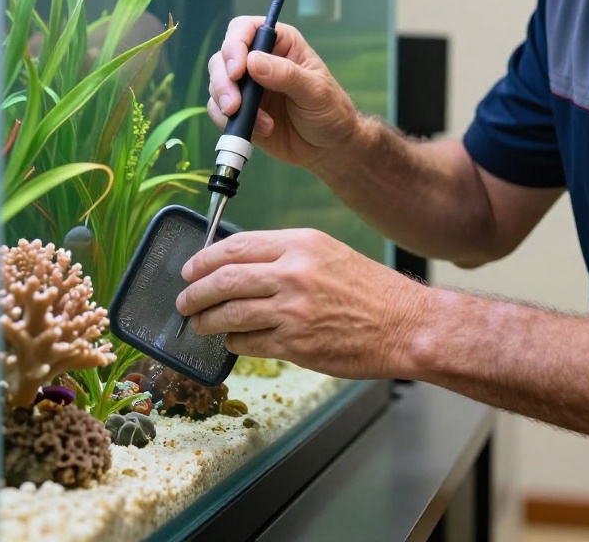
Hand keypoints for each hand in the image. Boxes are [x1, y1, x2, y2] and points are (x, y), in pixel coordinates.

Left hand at [176, 228, 427, 379]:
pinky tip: (232, 342)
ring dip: (206, 321)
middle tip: (184, 300)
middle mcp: (294, 273)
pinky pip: (248, 343)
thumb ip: (287, 255)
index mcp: (301, 244)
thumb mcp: (328, 252)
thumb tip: (242, 265)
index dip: (204, 259)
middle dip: (194, 292)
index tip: (190, 269)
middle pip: (224, 279)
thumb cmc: (370, 290)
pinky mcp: (295, 345)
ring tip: (198, 324)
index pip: (236, 246)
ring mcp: (293, 310)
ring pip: (229, 313)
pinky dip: (233, 343)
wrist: (404, 324)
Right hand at [207, 16, 360, 169]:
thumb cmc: (331, 111)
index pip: (245, 29)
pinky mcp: (241, 111)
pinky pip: (219, 110)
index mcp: (281, 43)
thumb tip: (252, 61)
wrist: (330, 148)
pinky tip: (260, 130)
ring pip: (217, 83)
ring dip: (225, 103)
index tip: (237, 71)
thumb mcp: (315, 91)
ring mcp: (248, 86)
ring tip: (255, 122)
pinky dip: (230, 122)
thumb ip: (286, 75)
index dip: (234, 45)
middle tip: (234, 105)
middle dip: (223, 80)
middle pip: (223, 57)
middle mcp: (260, 60)